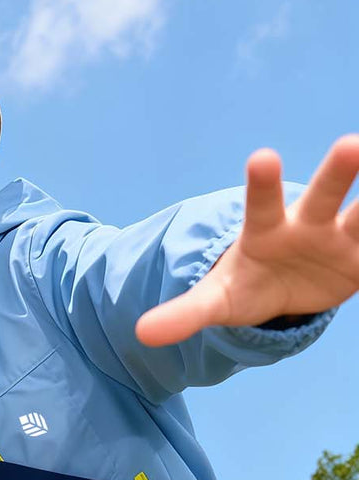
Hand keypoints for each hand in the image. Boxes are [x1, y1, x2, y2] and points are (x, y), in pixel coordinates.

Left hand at [136, 134, 358, 346]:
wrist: (287, 286)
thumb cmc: (249, 285)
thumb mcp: (217, 302)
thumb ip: (184, 313)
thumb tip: (140, 335)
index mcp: (267, 231)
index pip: (261, 206)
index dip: (262, 185)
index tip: (262, 157)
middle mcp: (311, 223)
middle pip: (326, 195)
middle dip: (339, 173)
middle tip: (353, 144)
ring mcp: (346, 236)